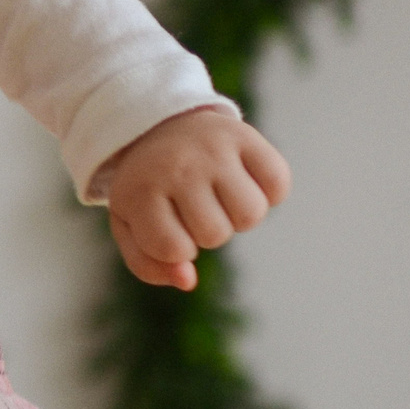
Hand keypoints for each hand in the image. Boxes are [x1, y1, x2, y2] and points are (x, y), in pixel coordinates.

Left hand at [104, 108, 290, 289]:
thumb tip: (187, 281)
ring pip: (251, 215)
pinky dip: (269, 191)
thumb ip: (148, 264)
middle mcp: (176, 167)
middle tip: (193, 204)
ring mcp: (212, 150)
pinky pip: (278, 185)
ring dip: (239, 215)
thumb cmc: (149, 188)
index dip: (178, 248)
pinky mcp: (245, 136)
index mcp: (140, 191)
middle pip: (216, 234)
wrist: (161, 127)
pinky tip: (244, 179)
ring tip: (218, 194)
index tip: (167, 225)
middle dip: (208, 230)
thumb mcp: (132, 225)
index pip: (174, 250)